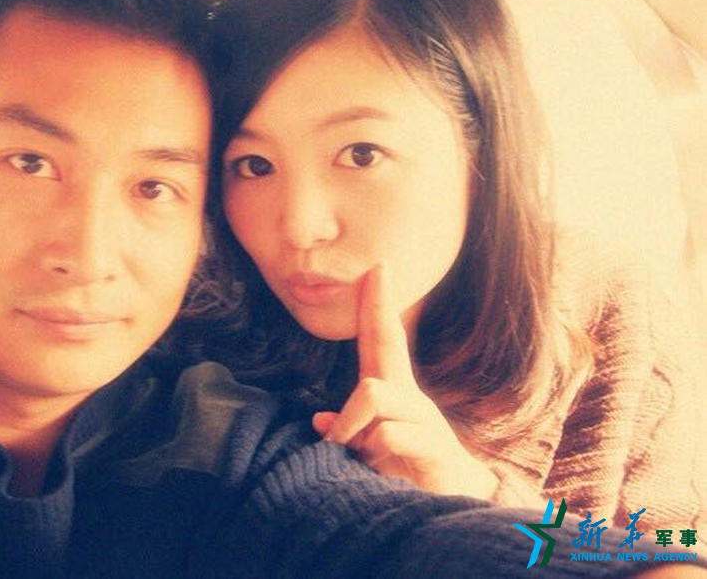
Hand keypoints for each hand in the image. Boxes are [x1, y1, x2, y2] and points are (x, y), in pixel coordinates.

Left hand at [312, 263, 497, 498]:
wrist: (453, 507)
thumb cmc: (406, 473)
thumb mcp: (370, 450)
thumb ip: (348, 431)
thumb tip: (319, 419)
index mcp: (394, 394)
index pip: (383, 340)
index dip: (377, 305)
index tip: (377, 267)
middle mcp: (411, 398)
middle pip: (388, 344)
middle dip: (377, 306)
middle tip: (375, 272)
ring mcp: (424, 420)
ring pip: (375, 393)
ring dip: (352, 422)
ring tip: (352, 449)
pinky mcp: (433, 447)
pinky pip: (388, 433)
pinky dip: (369, 448)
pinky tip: (374, 466)